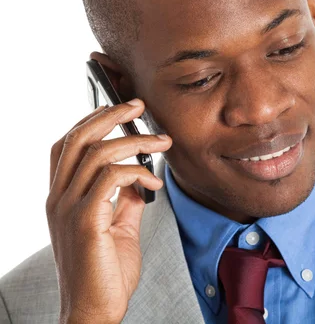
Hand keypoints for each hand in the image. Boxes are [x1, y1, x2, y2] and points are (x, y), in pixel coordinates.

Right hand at [46, 99, 171, 323]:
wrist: (96, 310)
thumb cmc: (105, 271)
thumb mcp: (118, 226)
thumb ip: (125, 199)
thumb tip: (141, 176)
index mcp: (62, 197)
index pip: (67, 145)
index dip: (91, 120)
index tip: (120, 109)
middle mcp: (59, 198)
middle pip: (78, 138)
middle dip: (110, 115)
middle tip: (139, 105)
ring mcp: (68, 208)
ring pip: (96, 152)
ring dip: (135, 141)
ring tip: (163, 143)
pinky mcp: (85, 220)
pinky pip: (110, 178)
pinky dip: (136, 172)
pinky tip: (153, 182)